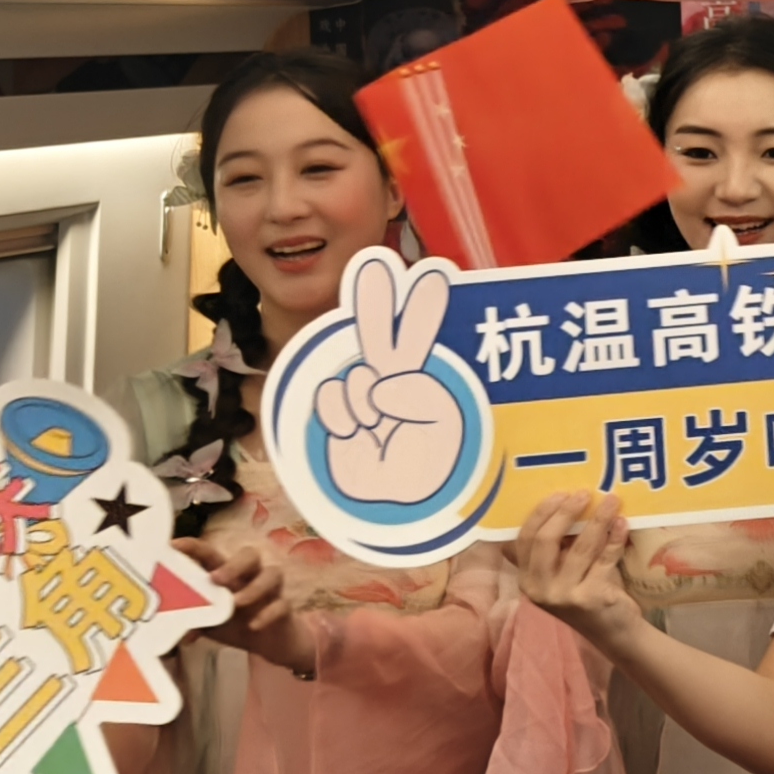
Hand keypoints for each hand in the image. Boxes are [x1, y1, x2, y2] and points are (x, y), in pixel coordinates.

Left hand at [180, 537, 319, 677]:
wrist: (270, 642)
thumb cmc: (236, 624)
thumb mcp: (210, 624)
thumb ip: (194, 621)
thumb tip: (175, 629)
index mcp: (226, 574)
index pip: (210, 554)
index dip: (194, 547)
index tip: (174, 546)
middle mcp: (250, 575)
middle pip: (249, 555)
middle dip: (233, 564)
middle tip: (215, 579)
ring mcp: (270, 590)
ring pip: (272, 574)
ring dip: (253, 588)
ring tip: (237, 604)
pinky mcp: (284, 608)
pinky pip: (282, 604)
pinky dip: (268, 614)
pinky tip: (254, 626)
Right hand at [312, 251, 465, 506]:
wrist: (407, 508)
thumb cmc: (432, 463)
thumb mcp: (441, 420)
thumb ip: (413, 391)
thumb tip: (374, 386)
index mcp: (421, 377)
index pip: (419, 333)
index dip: (421, 303)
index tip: (431, 273)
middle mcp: (389, 382)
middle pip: (377, 333)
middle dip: (375, 299)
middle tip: (379, 265)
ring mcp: (360, 400)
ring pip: (354, 375)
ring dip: (367, 399)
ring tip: (380, 423)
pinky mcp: (336, 423)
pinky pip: (331, 398)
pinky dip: (343, 414)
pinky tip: (359, 430)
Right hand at [510, 491, 645, 653]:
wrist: (613, 631)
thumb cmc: (586, 593)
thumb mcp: (561, 573)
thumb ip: (551, 549)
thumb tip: (554, 504)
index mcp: (527, 579)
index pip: (525, 539)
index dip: (542, 513)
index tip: (561, 493)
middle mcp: (540, 590)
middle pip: (546, 540)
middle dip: (566, 512)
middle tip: (584, 493)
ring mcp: (564, 596)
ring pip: (580, 547)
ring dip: (598, 520)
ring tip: (611, 500)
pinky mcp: (592, 598)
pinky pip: (605, 559)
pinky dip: (614, 539)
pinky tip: (622, 523)